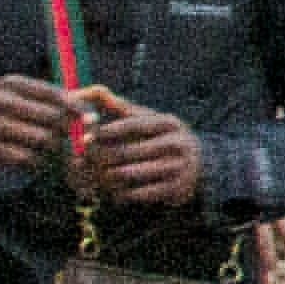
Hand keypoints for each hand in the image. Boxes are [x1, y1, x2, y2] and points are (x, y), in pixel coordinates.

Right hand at [0, 76, 81, 175]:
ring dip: (53, 147)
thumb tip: (94, 97)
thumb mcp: (19, 95)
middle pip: (51, 117)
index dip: (77, 108)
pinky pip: (24, 157)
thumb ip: (51, 97)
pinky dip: (36, 161)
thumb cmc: (1, 111)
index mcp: (11, 83)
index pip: (54, 94)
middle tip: (77, 140)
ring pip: (41, 138)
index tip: (91, 120)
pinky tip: (38, 161)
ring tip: (55, 150)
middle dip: (68, 130)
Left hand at [68, 90, 206, 208]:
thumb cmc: (163, 138)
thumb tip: (95, 90)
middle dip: (102, 157)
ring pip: (131, 173)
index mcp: (169, 123)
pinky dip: (123, 193)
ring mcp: (178, 167)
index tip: (89, 136)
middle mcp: (177, 143)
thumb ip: (122, 108)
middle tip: (84, 161)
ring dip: (109, 176)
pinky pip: (140, 193)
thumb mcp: (150, 120)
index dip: (109, 130)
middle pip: (129, 151)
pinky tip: (115, 191)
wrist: (200, 166)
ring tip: (97, 176)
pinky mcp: (176, 188)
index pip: (135, 124)